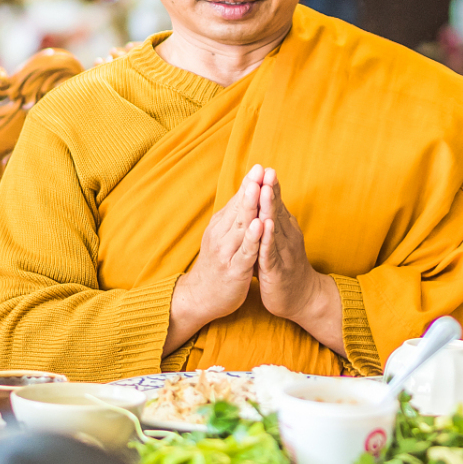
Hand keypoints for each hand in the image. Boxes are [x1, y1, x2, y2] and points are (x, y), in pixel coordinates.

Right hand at [166, 164, 262, 348]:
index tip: (261, 166)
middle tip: (261, 169)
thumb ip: (235, 219)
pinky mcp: (233, 269)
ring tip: (259, 188)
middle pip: (239, 208)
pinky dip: (251, 237)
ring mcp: (226, 252)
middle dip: (251, 188)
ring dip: (251, 206)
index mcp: (221, 226)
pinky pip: (244, 251)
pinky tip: (259, 225)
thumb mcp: (224, 238)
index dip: (249, 184)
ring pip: (241, 226)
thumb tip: (246, 195)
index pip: (237, 201)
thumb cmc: (218, 265)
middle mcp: (221, 235)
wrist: (200, 297)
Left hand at [255, 170, 343, 350]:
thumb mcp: (277, 242)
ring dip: (269, 209)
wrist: (302, 298)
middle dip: (270, 190)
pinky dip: (268, 239)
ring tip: (264, 191)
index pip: (277, 203)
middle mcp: (287, 237)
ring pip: (274, 227)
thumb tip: (260, 202)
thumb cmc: (285, 268)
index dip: (270, 186)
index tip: (262, 166)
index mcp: (285, 229)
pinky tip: (266, 227)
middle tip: (266, 169)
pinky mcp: (277, 270)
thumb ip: (270, 222)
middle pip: (277, 209)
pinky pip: (272, 252)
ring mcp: (284, 253)